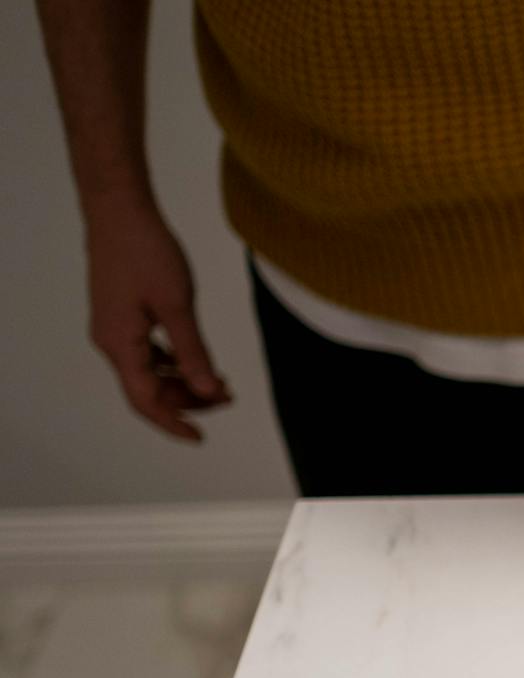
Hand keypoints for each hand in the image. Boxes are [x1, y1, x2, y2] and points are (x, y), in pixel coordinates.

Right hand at [85, 204, 228, 440]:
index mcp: (120, 345)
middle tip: (228, 397)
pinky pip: (148, 353)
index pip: (145, 401)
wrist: (120, 211)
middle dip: (189, 400)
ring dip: (184, 381)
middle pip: (149, 390)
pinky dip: (174, 362)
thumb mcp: (178, 306)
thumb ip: (193, 353)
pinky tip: (198, 359)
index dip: (173, 423)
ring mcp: (114, 329)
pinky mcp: (121, 316)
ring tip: (221, 381)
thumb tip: (208, 391)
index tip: (201, 438)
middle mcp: (111, 342)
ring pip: (150, 372)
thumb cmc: (146, 252)